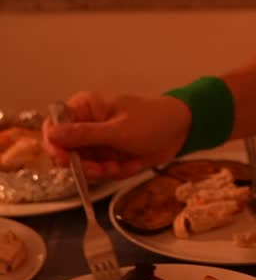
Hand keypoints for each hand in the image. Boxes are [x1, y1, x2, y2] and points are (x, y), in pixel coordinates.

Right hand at [42, 91, 191, 180]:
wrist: (180, 131)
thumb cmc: (151, 122)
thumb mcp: (118, 130)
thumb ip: (84, 134)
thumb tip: (51, 134)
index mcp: (84, 108)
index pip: (53, 126)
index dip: (55, 145)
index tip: (65, 161)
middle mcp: (85, 125)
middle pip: (65, 152)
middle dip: (85, 165)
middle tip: (104, 169)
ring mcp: (96, 142)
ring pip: (83, 166)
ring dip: (103, 171)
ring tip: (123, 165)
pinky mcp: (107, 156)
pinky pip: (100, 171)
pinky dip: (115, 172)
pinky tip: (132, 165)